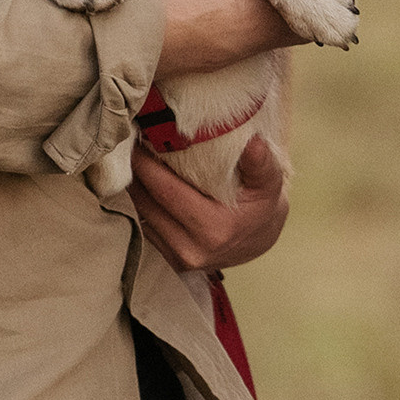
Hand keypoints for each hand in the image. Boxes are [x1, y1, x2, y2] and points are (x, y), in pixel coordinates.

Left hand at [128, 137, 288, 272]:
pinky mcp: (169, 260)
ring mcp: (178, 258)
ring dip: (136, 187)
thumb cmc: (261, 204)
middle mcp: (191, 249)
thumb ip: (260, 163)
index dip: (147, 164)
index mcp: (213, 230)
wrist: (260, 239)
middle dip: (136, 172)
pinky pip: (145, 226)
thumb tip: (253, 143)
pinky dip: (142, 203)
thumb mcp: (268, 181)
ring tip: (137, 159)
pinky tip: (145, 182)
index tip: (138, 138)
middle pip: (146, 203)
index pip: (166, 191)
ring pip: (141, 215)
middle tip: (131, 142)